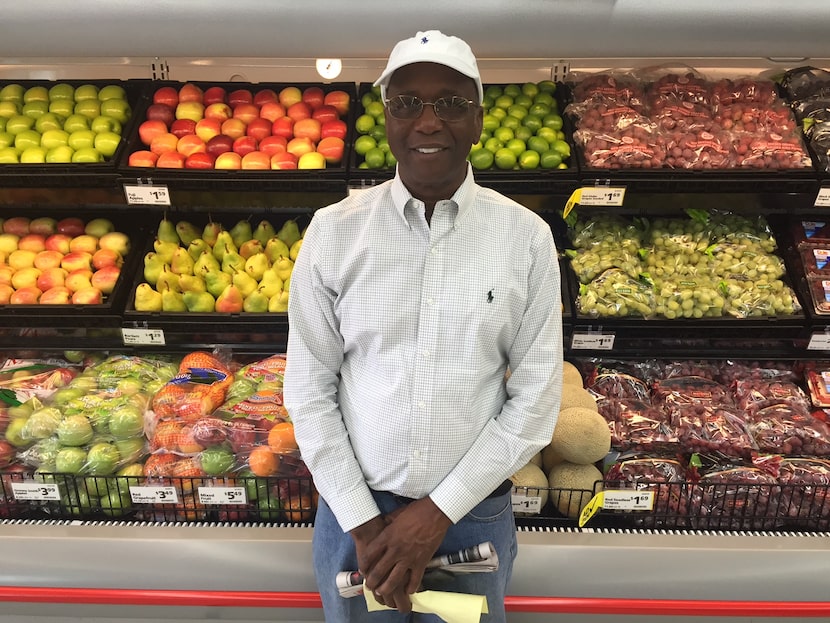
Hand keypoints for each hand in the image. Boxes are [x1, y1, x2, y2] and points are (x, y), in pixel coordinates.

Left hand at [359, 497, 451, 612]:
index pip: (369, 555)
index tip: (362, 570)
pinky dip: (410, 588)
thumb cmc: (416, 511)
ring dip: (386, 589)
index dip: (363, 565)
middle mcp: (395, 549)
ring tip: (382, 592)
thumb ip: (386, 523)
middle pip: (378, 571)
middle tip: (369, 586)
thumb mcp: (395, 514)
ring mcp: (409, 558)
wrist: (436, 513)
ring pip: (394, 580)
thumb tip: (380, 525)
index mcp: (387, 536)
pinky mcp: (422, 562)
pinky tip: (407, 591)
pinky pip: (414, 580)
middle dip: (372, 582)